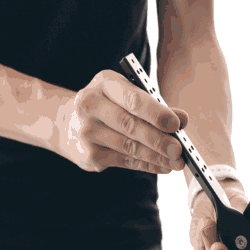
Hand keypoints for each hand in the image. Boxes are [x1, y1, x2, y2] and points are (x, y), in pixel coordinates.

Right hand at [53, 69, 188, 173]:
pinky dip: (148, 165)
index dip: (156, 113)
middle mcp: (90, 105)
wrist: (67, 123)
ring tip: (177, 161)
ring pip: (129, 147)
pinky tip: (163, 166)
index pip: (133, 99)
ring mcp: (87, 132)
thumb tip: (182, 120)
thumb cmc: (108, 105)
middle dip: (159, 139)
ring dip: (157, 156)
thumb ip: (155, 105)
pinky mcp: (89, 155)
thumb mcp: (127, 94)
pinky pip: (125, 161)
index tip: (177, 124)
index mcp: (105, 83)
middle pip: (130, 125)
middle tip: (179, 149)